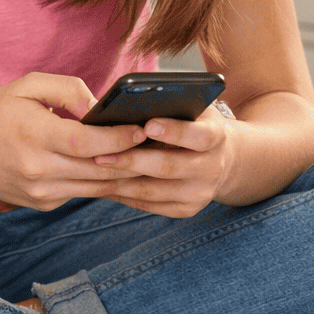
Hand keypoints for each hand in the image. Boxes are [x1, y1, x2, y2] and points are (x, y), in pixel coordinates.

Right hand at [0, 73, 147, 210]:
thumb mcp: (26, 86)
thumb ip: (68, 89)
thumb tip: (101, 107)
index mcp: (34, 135)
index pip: (87, 143)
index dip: (119, 138)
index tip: (143, 128)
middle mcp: (38, 170)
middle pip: (99, 169)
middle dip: (133, 158)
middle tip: (160, 144)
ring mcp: (41, 192)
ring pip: (97, 187)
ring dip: (125, 174)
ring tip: (151, 158)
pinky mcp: (44, 203)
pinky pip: (83, 192)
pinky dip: (103, 181)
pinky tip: (121, 169)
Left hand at [91, 106, 235, 217]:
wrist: (220, 160)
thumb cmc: (195, 124)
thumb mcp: (193, 109)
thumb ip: (171, 105)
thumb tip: (130, 104)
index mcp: (217, 137)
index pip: (199, 136)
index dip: (175, 132)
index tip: (147, 125)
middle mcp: (212, 168)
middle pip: (169, 167)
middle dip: (132, 161)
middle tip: (100, 155)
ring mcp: (199, 194)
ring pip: (153, 191)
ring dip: (120, 182)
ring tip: (93, 171)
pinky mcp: (186, 210)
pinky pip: (149, 205)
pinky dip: (123, 195)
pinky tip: (103, 184)